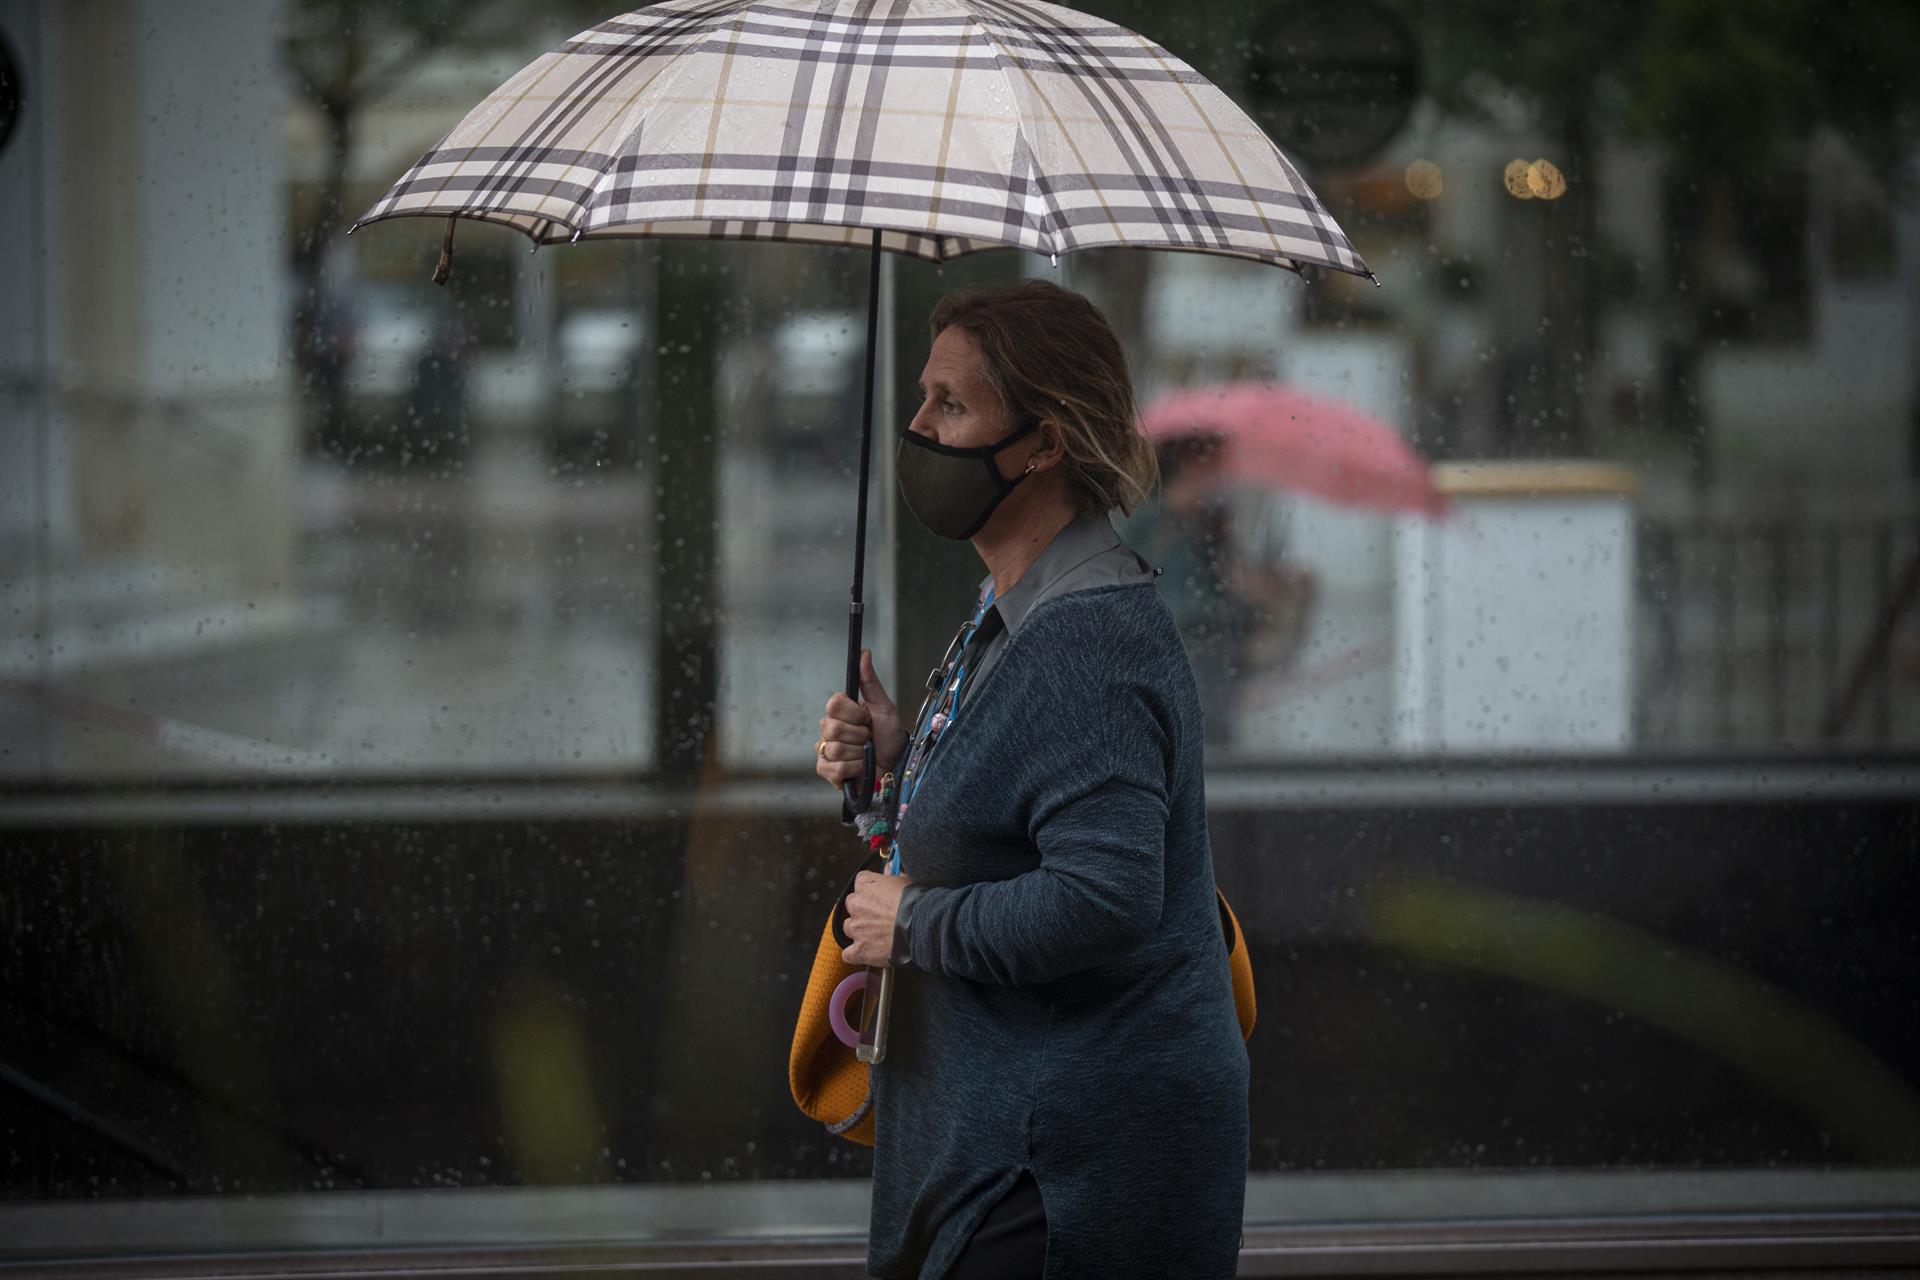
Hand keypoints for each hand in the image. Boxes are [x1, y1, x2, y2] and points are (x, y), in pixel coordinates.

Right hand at [816, 648, 906, 786]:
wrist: (896, 765)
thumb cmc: (889, 736)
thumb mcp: (884, 707)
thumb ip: (870, 682)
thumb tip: (864, 653)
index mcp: (840, 713)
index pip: (833, 704)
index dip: (854, 713)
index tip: (867, 719)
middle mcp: (828, 730)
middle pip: (833, 728)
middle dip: (859, 735)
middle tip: (868, 738)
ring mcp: (825, 751)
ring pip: (835, 749)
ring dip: (859, 754)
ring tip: (865, 754)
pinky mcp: (826, 771)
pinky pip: (834, 768)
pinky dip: (853, 769)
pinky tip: (859, 768)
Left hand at [841, 870, 908, 966]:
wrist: (920, 927)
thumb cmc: (915, 903)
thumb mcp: (906, 881)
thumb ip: (893, 874)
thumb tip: (888, 868)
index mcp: (865, 884)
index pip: (860, 884)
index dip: (871, 892)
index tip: (880, 898)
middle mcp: (856, 905)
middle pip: (853, 906)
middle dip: (864, 911)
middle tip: (880, 917)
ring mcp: (856, 928)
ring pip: (850, 929)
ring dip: (860, 932)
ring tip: (878, 935)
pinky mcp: (858, 950)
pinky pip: (848, 954)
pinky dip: (856, 954)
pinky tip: (869, 952)